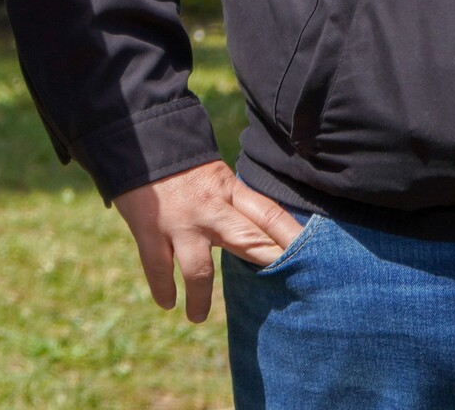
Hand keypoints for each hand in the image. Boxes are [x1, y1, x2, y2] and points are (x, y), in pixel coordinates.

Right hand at [111, 160, 302, 322]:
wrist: (135, 138)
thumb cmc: (181, 165)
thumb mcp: (215, 177)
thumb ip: (235, 205)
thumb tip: (262, 236)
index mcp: (229, 191)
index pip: (270, 216)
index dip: (293, 238)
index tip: (318, 259)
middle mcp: (208, 209)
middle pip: (247, 242)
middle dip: (268, 266)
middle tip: (287, 293)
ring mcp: (178, 222)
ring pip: (198, 270)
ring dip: (200, 300)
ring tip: (195, 316)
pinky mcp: (148, 229)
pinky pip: (158, 268)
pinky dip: (163, 289)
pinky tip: (167, 302)